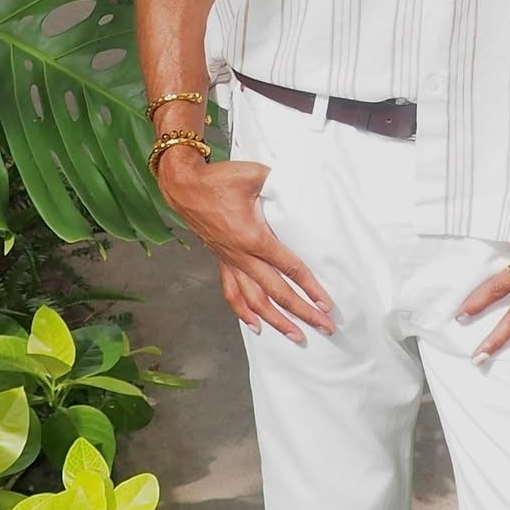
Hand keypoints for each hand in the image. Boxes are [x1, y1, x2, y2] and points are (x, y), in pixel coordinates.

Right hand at [158, 147, 334, 344]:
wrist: (184, 186)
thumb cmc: (218, 179)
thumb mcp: (254, 174)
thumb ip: (280, 181)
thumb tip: (300, 185)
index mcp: (253, 237)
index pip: (289, 267)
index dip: (310, 287)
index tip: (325, 303)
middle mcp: (241, 255)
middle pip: (276, 292)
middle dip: (301, 312)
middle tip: (323, 327)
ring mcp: (230, 261)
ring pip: (254, 300)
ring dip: (276, 320)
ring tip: (295, 335)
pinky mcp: (221, 261)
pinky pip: (232, 292)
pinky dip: (243, 312)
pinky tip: (255, 325)